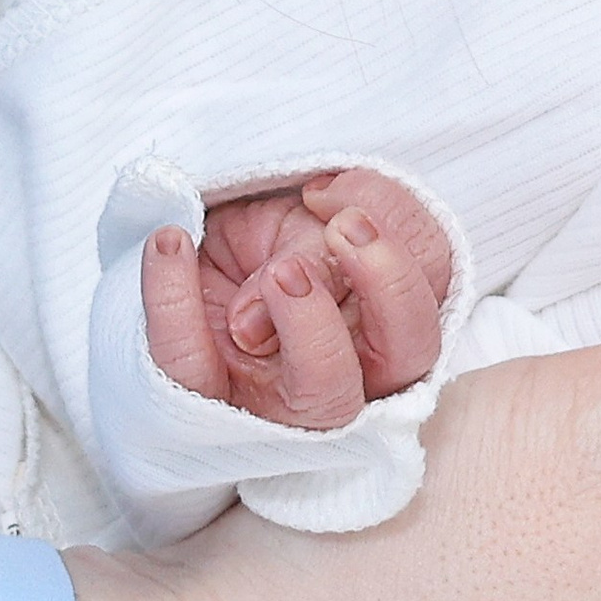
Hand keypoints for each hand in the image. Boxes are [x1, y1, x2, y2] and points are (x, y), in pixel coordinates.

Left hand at [140, 168, 452, 428]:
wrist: (181, 272)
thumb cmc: (258, 245)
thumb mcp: (292, 219)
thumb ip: (316, 241)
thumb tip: (296, 278)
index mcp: (385, 306)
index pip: (432, 273)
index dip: (395, 222)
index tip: (327, 192)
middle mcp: (354, 364)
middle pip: (410, 348)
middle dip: (388, 281)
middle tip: (343, 229)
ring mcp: (285, 399)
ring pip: (330, 394)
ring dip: (310, 321)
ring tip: (279, 269)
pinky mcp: (208, 408)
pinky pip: (191, 368)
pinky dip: (173, 301)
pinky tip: (168, 242)